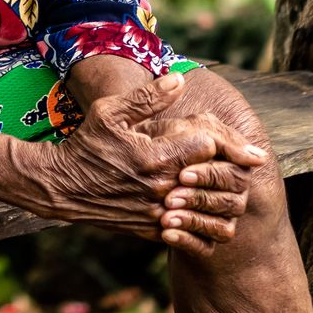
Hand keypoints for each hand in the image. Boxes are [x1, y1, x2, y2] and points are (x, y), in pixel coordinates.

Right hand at [13, 73, 266, 255]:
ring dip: (222, 196)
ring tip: (234, 185)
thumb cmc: (86, 144)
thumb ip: (148, 98)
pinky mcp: (152, 231)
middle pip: (215, 177)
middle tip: (251, 161)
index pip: (208, 145)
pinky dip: (204, 221)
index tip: (229, 136)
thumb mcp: (111, 112)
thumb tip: (180, 79)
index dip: (221, 137)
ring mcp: (157, 213)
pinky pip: (192, 233)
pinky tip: (208, 209)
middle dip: (229, 165)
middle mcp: (161, 188)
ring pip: (208, 209)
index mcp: (155, 156)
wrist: (61, 187)